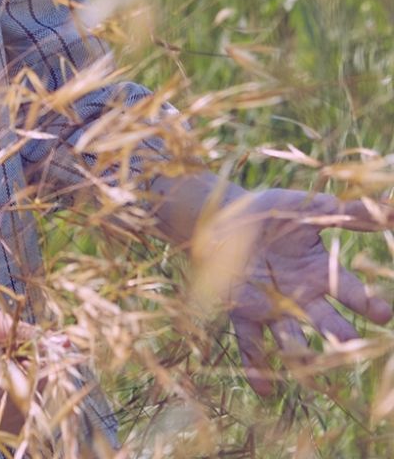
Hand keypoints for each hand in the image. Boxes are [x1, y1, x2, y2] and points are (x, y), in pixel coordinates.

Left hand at [212, 188, 393, 394]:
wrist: (219, 218)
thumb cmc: (266, 213)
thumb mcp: (303, 206)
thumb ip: (342, 212)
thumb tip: (389, 209)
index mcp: (320, 273)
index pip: (349, 290)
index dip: (366, 302)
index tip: (382, 313)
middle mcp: (301, 297)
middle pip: (326, 321)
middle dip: (340, 333)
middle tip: (351, 343)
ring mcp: (272, 308)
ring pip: (292, 337)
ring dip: (300, 353)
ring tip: (307, 366)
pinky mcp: (242, 312)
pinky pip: (251, 343)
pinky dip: (257, 366)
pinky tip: (265, 390)